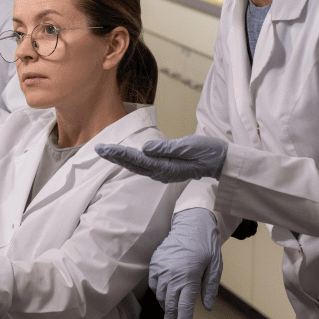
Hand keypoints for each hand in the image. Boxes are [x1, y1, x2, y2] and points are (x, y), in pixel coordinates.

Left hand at [95, 135, 228, 183]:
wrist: (220, 162)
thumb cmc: (207, 152)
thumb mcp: (188, 147)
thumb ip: (166, 149)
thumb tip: (145, 148)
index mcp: (165, 167)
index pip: (136, 159)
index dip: (118, 154)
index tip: (103, 149)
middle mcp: (161, 172)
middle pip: (132, 163)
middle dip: (114, 156)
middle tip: (97, 148)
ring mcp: (163, 172)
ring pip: (137, 165)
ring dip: (121, 158)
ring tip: (106, 151)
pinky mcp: (165, 168)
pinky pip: (144, 165)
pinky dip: (131, 159)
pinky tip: (124, 156)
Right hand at [151, 208, 222, 318]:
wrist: (190, 222)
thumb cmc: (206, 244)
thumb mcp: (215, 266)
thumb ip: (209, 288)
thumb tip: (207, 307)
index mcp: (189, 277)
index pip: (184, 308)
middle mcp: (173, 275)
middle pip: (170, 306)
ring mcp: (161, 269)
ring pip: (160, 296)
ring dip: (166, 308)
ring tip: (173, 316)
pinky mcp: (155, 263)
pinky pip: (154, 284)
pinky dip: (159, 293)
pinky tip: (165, 296)